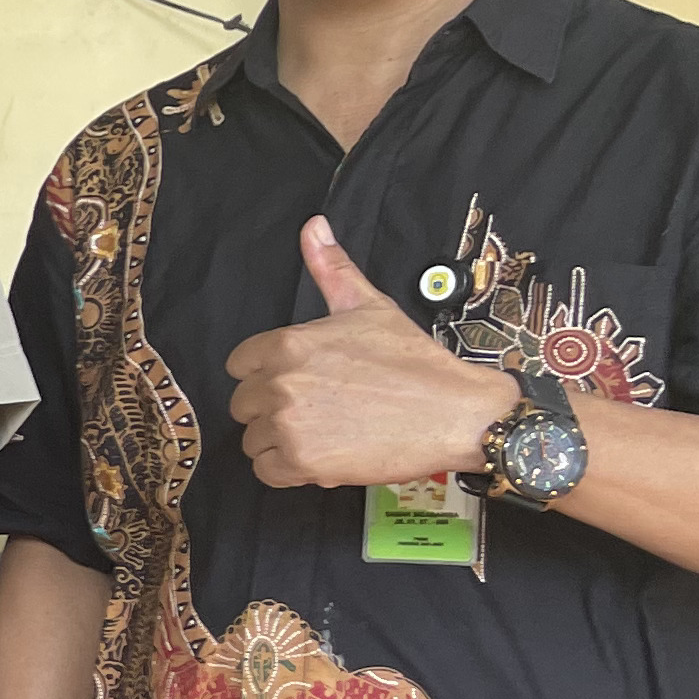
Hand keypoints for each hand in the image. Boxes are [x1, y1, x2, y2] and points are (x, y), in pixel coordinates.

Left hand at [225, 220, 520, 491]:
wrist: (457, 414)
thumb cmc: (414, 362)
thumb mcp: (369, 307)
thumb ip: (331, 269)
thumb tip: (313, 226)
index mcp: (287, 344)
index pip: (241, 365)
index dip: (268, 375)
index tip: (300, 381)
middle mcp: (280, 382)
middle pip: (244, 404)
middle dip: (274, 409)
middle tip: (320, 409)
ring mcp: (289, 424)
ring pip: (254, 440)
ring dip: (282, 442)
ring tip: (326, 433)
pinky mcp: (302, 461)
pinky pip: (267, 471)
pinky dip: (289, 471)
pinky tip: (323, 456)